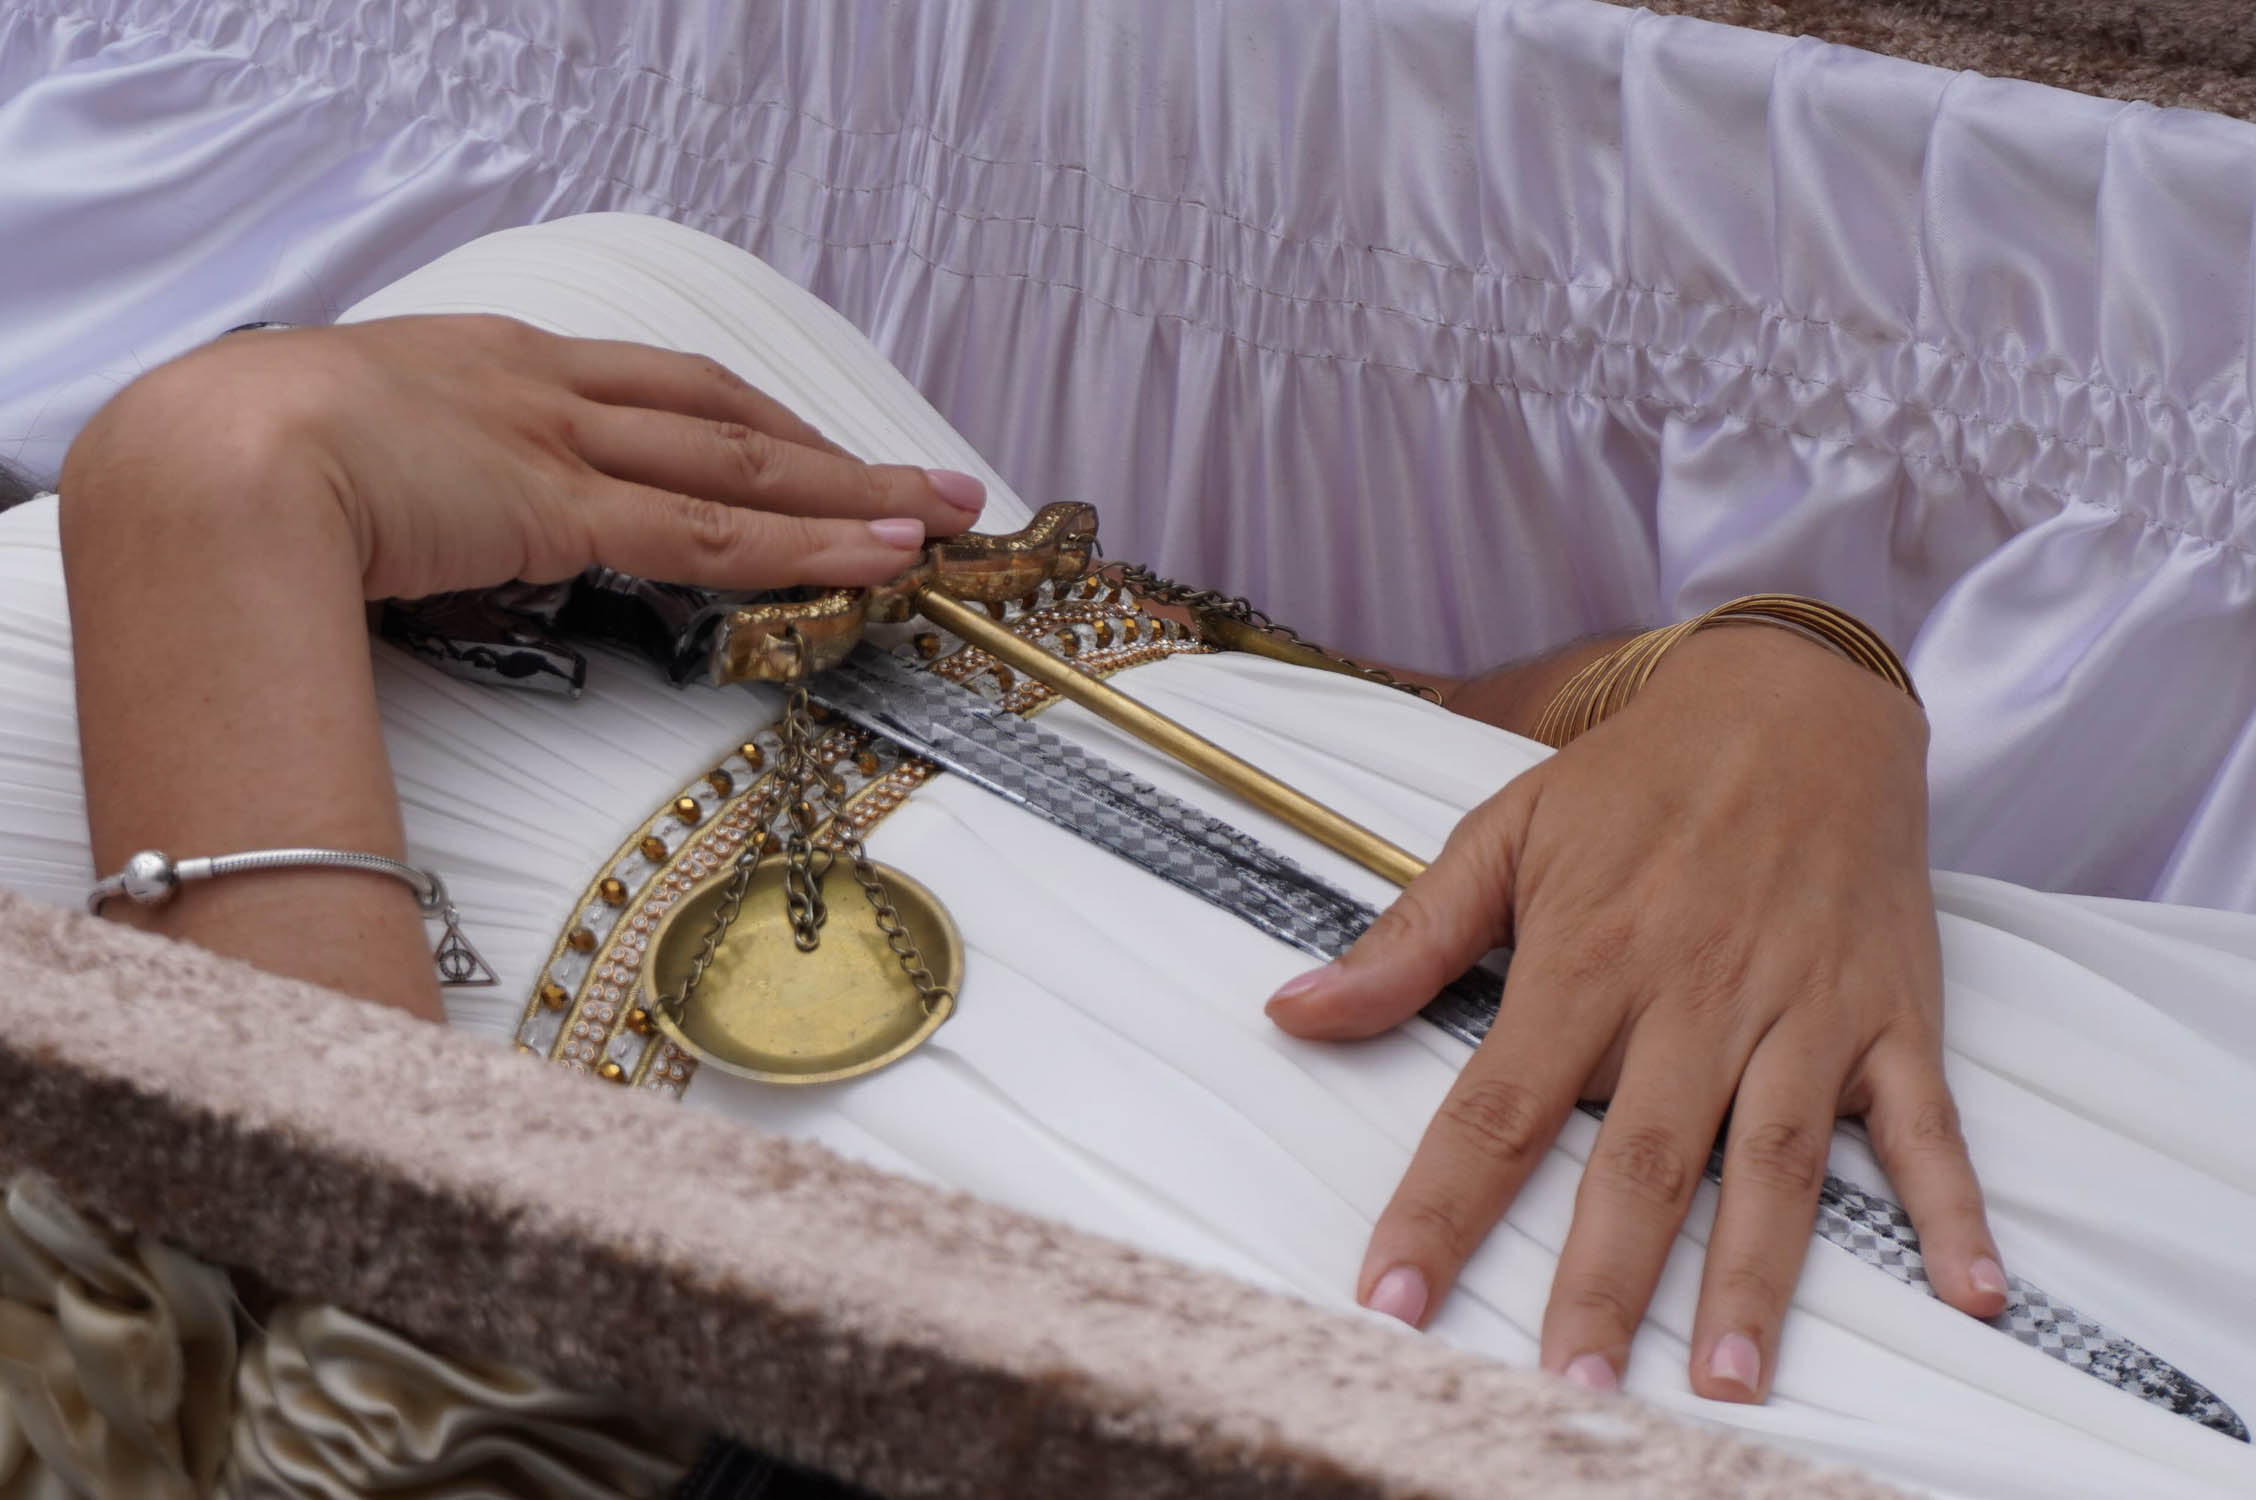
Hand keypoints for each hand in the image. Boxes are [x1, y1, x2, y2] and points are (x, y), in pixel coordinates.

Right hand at [64, 314, 985, 600]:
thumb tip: (424, 524)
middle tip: (927, 480)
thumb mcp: (346, 451)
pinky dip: (805, 543)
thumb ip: (413, 481)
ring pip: (742, 465)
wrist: (204, 459)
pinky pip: (713, 530)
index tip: (815, 449)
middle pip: (726, 415)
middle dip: (835, 451)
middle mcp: (546, 390)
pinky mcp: (564, 506)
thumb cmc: (242, 461)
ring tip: (938, 516)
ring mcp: (561, 442)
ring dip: (851, 494)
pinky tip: (876, 553)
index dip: (749, 422)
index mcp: (493, 368)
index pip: (657, 392)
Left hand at [1264, 625, 2003, 1400]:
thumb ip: (1406, 941)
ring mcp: (1801, 1013)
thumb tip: (1294, 1012)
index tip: (1393, 1299)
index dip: (1441, 1210)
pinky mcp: (1889, 1017)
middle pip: (1641, 1160)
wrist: (1794, 700)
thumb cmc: (1637, 781)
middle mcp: (1694, 999)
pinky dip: (1954, 1208)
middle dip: (1602, 1278)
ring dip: (1752, 1276)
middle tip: (1571, 1384)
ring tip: (1726, 1381)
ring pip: (1774, 1163)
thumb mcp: (1504, 835)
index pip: (1499, 1108)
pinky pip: (1928, 1124)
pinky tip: (1974, 1296)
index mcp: (1587, 963)